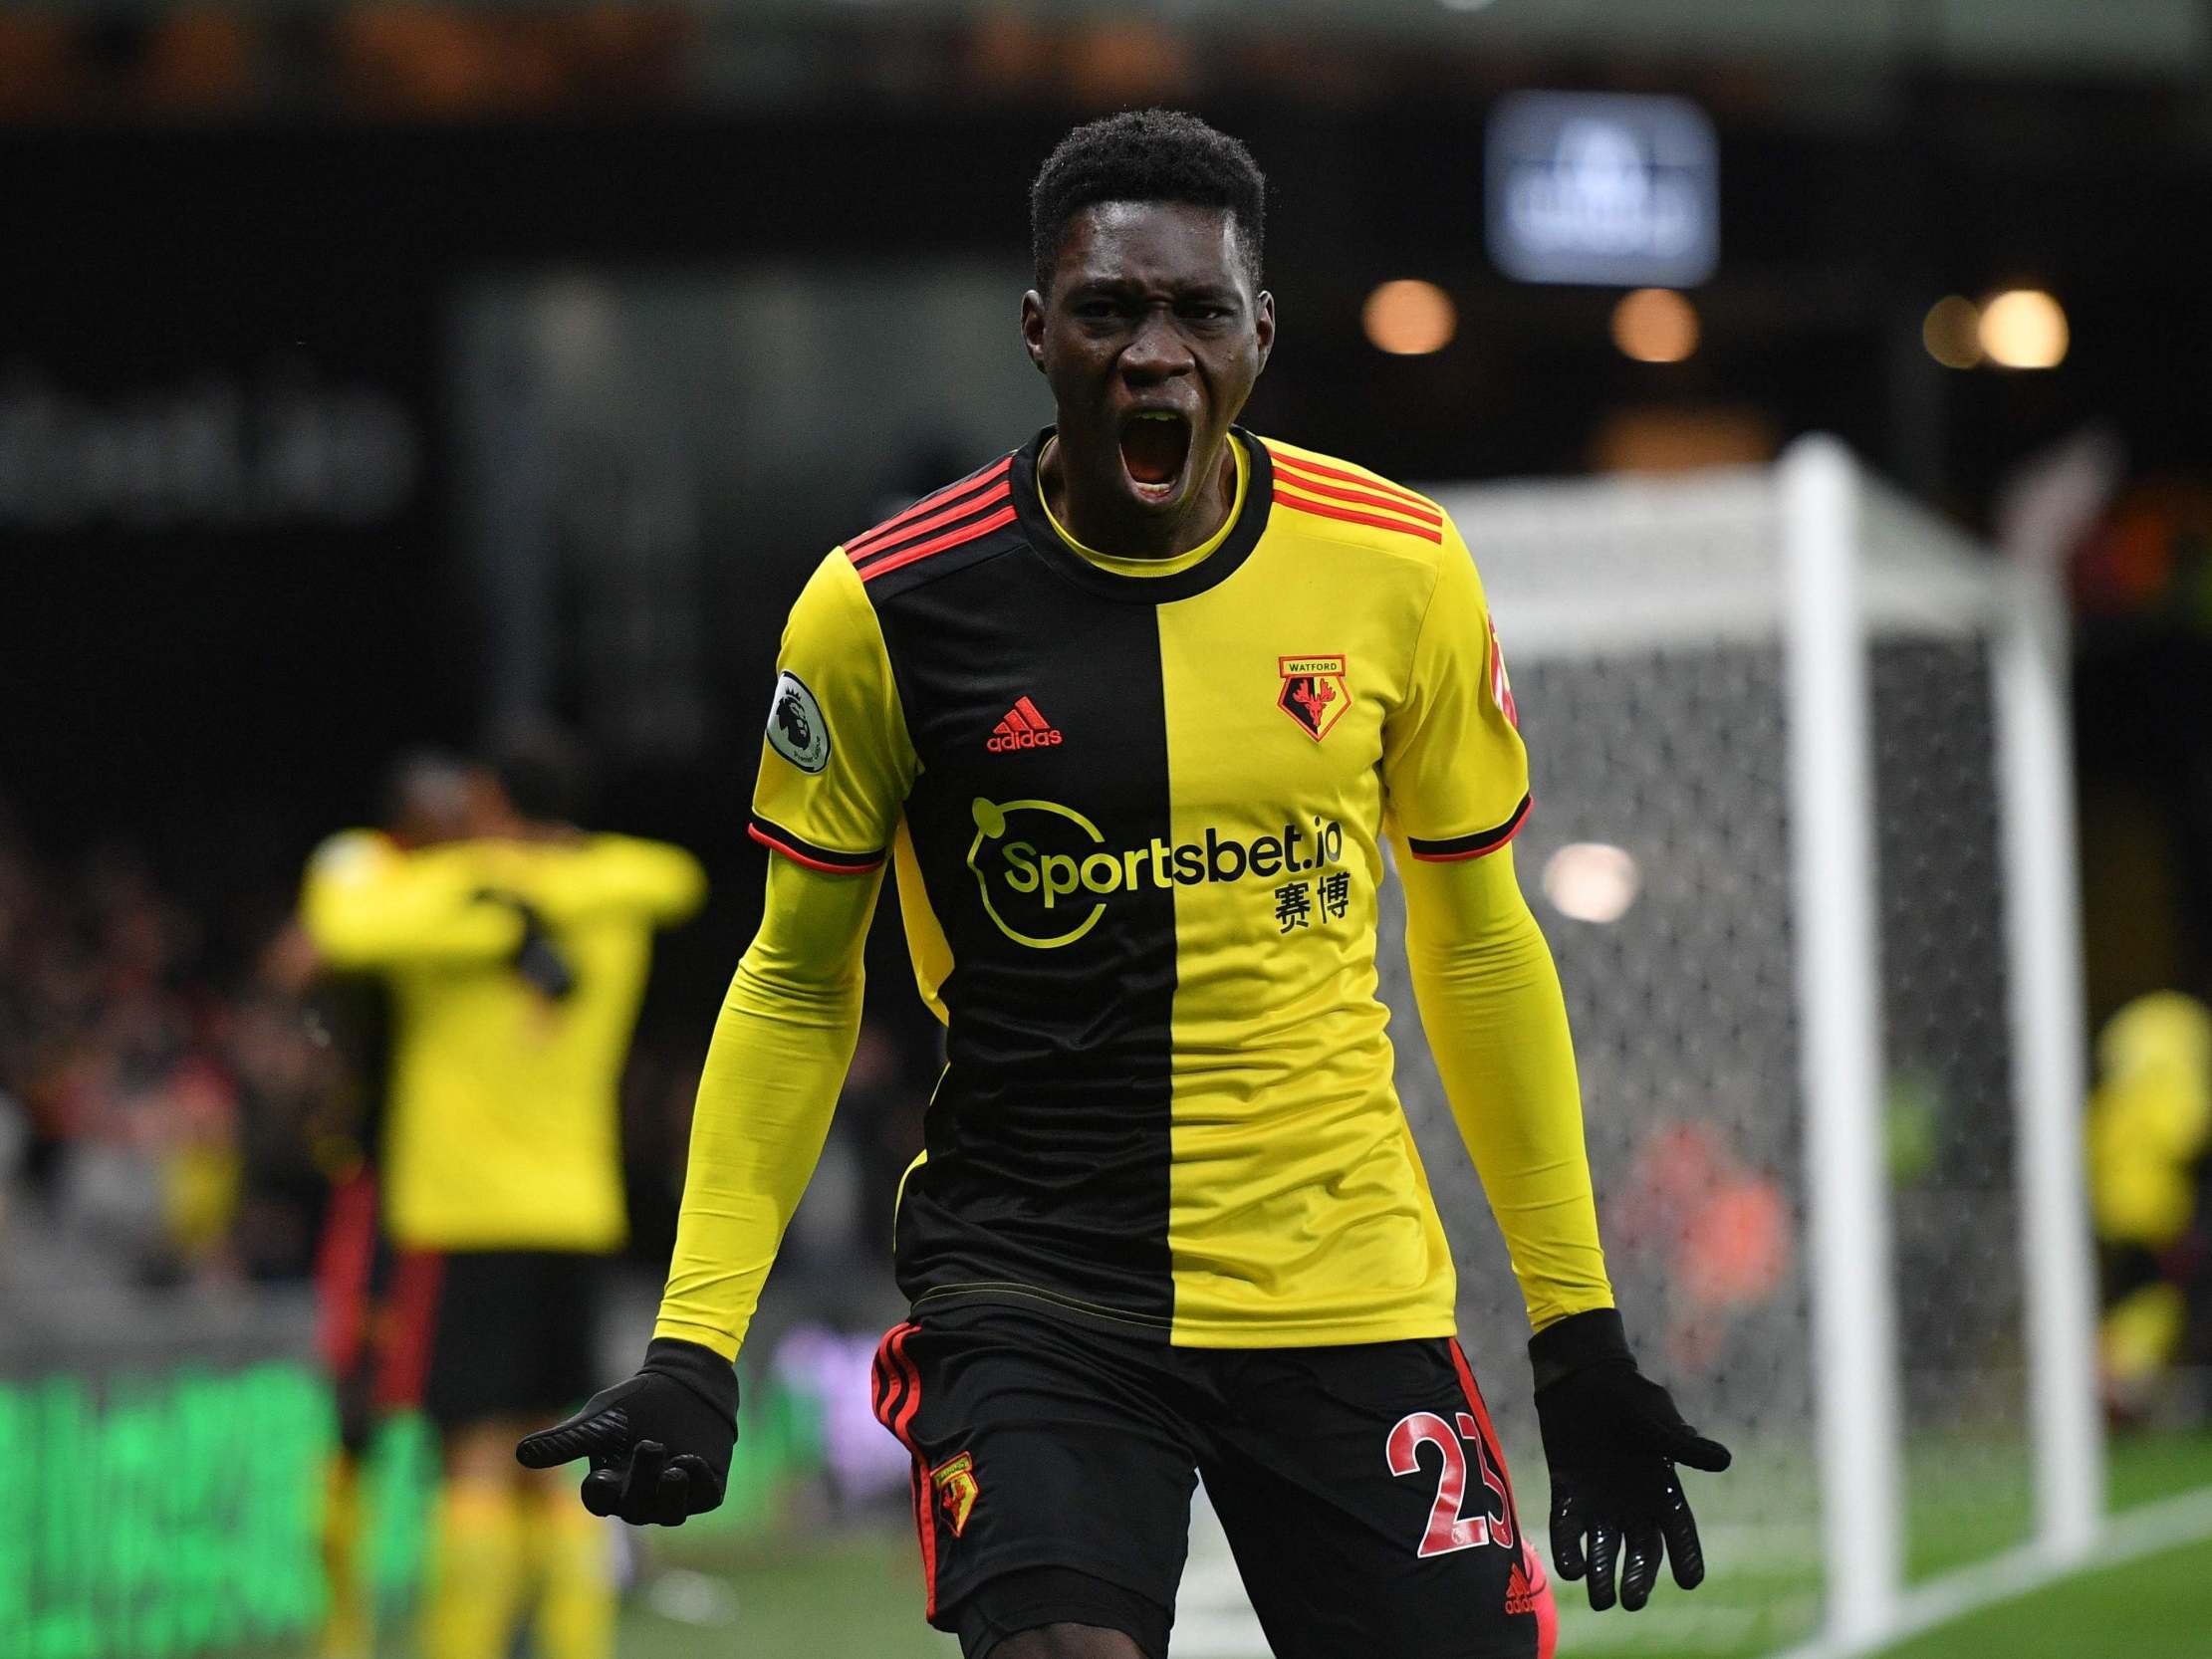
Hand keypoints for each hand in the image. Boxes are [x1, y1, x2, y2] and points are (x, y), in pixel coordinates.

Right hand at [515, 1338, 737, 1524]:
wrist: (683, 1381)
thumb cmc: (636, 1402)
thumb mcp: (600, 1418)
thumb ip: (566, 1439)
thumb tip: (520, 1454)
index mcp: (612, 1485)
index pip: (601, 1500)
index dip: (602, 1494)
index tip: (602, 1477)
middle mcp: (642, 1497)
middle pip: (638, 1507)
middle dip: (642, 1480)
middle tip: (649, 1445)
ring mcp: (675, 1495)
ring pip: (671, 1512)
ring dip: (672, 1495)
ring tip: (674, 1469)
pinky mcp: (707, 1486)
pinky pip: (704, 1497)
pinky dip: (697, 1483)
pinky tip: (692, 1460)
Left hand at [1530, 1309, 1730, 1611]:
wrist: (1582, 1377)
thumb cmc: (1628, 1395)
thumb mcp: (1657, 1418)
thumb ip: (1682, 1444)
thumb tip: (1724, 1460)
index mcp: (1662, 1491)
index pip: (1679, 1532)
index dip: (1686, 1556)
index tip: (1690, 1580)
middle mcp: (1633, 1506)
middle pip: (1640, 1552)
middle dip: (1638, 1578)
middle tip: (1633, 1600)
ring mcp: (1599, 1504)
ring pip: (1604, 1550)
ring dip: (1601, 1574)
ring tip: (1600, 1599)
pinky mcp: (1568, 1495)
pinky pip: (1568, 1531)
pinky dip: (1568, 1550)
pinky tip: (1570, 1569)